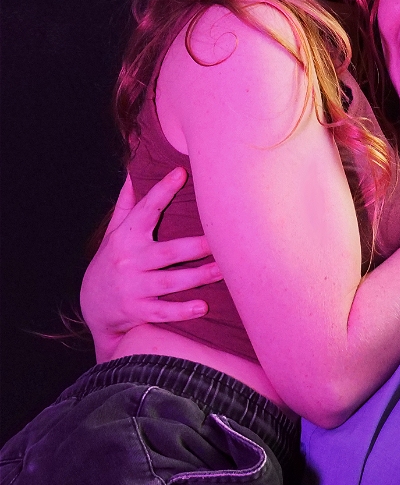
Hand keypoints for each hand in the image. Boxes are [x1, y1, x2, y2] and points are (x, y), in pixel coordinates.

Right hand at [80, 168, 222, 361]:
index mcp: (125, 237)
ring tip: (223, 270)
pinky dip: (181, 311)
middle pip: (167, 252)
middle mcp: (128, 261)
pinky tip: (203, 307)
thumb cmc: (112, 261)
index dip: (162, 191)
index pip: (145, 210)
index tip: (181, 173)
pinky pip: (162, 311)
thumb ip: (126, 206)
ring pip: (169, 282)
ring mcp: (132, 288)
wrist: (92, 307)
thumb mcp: (113, 233)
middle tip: (221, 240)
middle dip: (195, 247)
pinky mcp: (136, 311)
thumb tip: (133, 173)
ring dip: (197, 277)